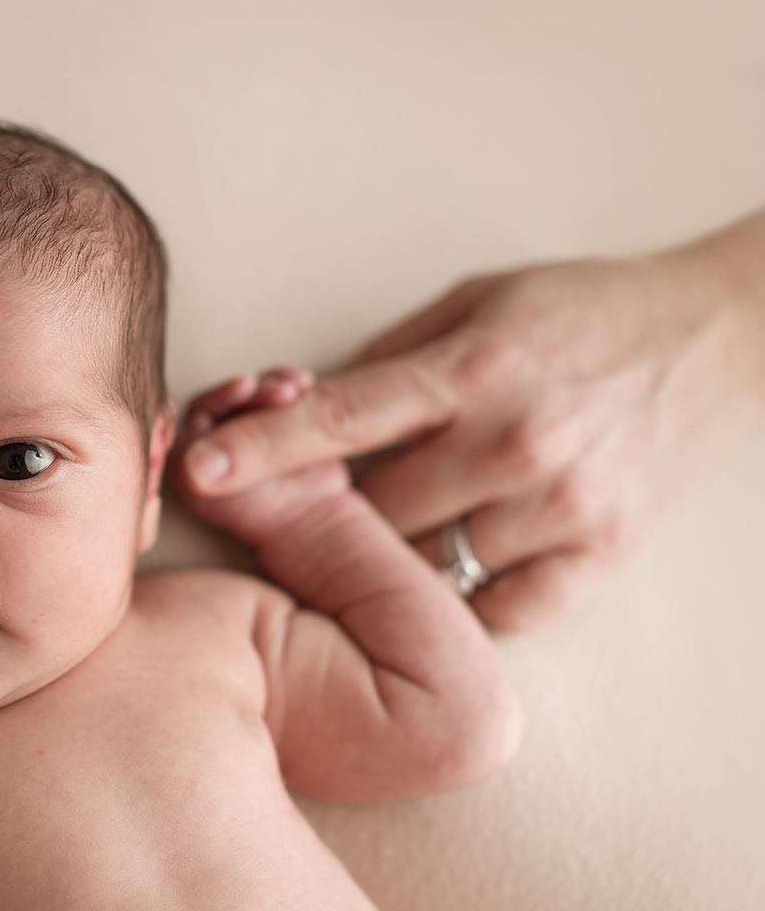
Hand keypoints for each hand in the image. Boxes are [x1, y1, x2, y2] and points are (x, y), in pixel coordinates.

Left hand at [175, 210, 764, 631]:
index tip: (198, 470)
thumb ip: (389, 359)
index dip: (264, 448)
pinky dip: (470, 591)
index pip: (343, 417)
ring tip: (423, 515)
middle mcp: (513, 442)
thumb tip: (303, 404)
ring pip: (428, 569)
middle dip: (338, 513)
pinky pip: (499, 610)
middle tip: (335, 499)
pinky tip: (473, 548)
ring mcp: (560, 506)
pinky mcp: (601, 554)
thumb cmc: (585, 310)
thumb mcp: (479, 299)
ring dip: (403, 553)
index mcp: (472, 368)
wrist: (722, 338)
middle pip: (373, 514)